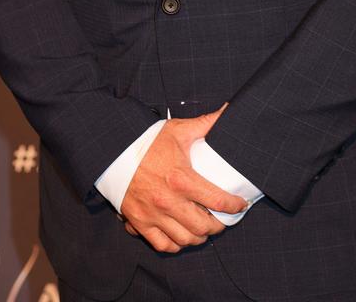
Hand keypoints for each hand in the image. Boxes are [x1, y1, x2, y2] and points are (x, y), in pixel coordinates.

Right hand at [120, 104, 247, 252]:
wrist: (114, 151)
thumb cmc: (147, 141)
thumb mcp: (178, 130)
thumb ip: (206, 123)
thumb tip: (228, 110)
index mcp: (181, 179)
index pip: (217, 201)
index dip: (234, 206)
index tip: (240, 205)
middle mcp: (168, 201)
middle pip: (203, 227)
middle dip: (218, 226)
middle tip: (222, 219)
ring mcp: (153, 214)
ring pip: (184, 240)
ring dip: (198, 237)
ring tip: (203, 229)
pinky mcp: (140, 222)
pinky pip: (162, 245)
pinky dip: (175, 245)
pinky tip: (181, 236)